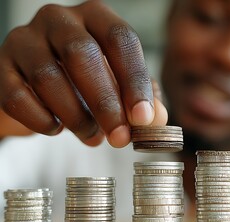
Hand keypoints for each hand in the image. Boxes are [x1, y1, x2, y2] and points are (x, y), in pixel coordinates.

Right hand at [0, 1, 166, 146]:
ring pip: (48, 76)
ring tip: (93, 137)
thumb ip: (141, 99)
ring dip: (76, 116)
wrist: (38, 88)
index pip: (120, 39)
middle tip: (119, 137)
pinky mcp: (1, 67)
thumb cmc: (87, 82)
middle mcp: (58, 19)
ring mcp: (24, 40)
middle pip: (83, 54)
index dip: (134, 80)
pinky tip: (57, 129)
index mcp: (95, 16)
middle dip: (105, 102)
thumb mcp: (120, 85)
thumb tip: (154, 119)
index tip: (143, 118)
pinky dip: (42, 120)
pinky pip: (17, 96)